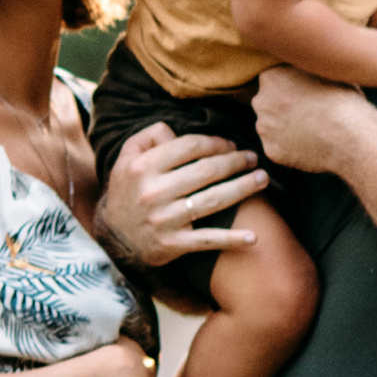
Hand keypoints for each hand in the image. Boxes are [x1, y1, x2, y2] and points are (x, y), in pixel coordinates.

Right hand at [96, 121, 269, 266]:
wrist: (113, 236)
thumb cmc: (128, 189)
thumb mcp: (127, 157)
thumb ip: (149, 136)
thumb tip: (175, 131)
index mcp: (143, 167)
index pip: (189, 147)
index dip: (215, 143)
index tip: (230, 145)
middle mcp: (153, 192)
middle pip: (206, 172)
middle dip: (235, 162)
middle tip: (253, 158)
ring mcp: (164, 220)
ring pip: (213, 201)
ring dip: (243, 188)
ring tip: (263, 179)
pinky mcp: (173, 245)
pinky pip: (208, 240)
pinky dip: (232, 239)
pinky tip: (254, 236)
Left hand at [251, 62, 374, 172]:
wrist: (351, 137)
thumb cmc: (344, 101)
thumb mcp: (324, 72)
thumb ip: (305, 70)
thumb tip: (306, 68)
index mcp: (271, 76)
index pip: (272, 79)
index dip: (289, 85)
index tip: (305, 92)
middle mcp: (261, 101)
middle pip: (267, 102)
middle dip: (282, 106)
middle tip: (308, 112)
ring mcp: (264, 128)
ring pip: (271, 126)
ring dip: (285, 127)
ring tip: (312, 130)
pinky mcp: (272, 151)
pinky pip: (278, 147)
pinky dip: (290, 147)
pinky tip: (310, 145)